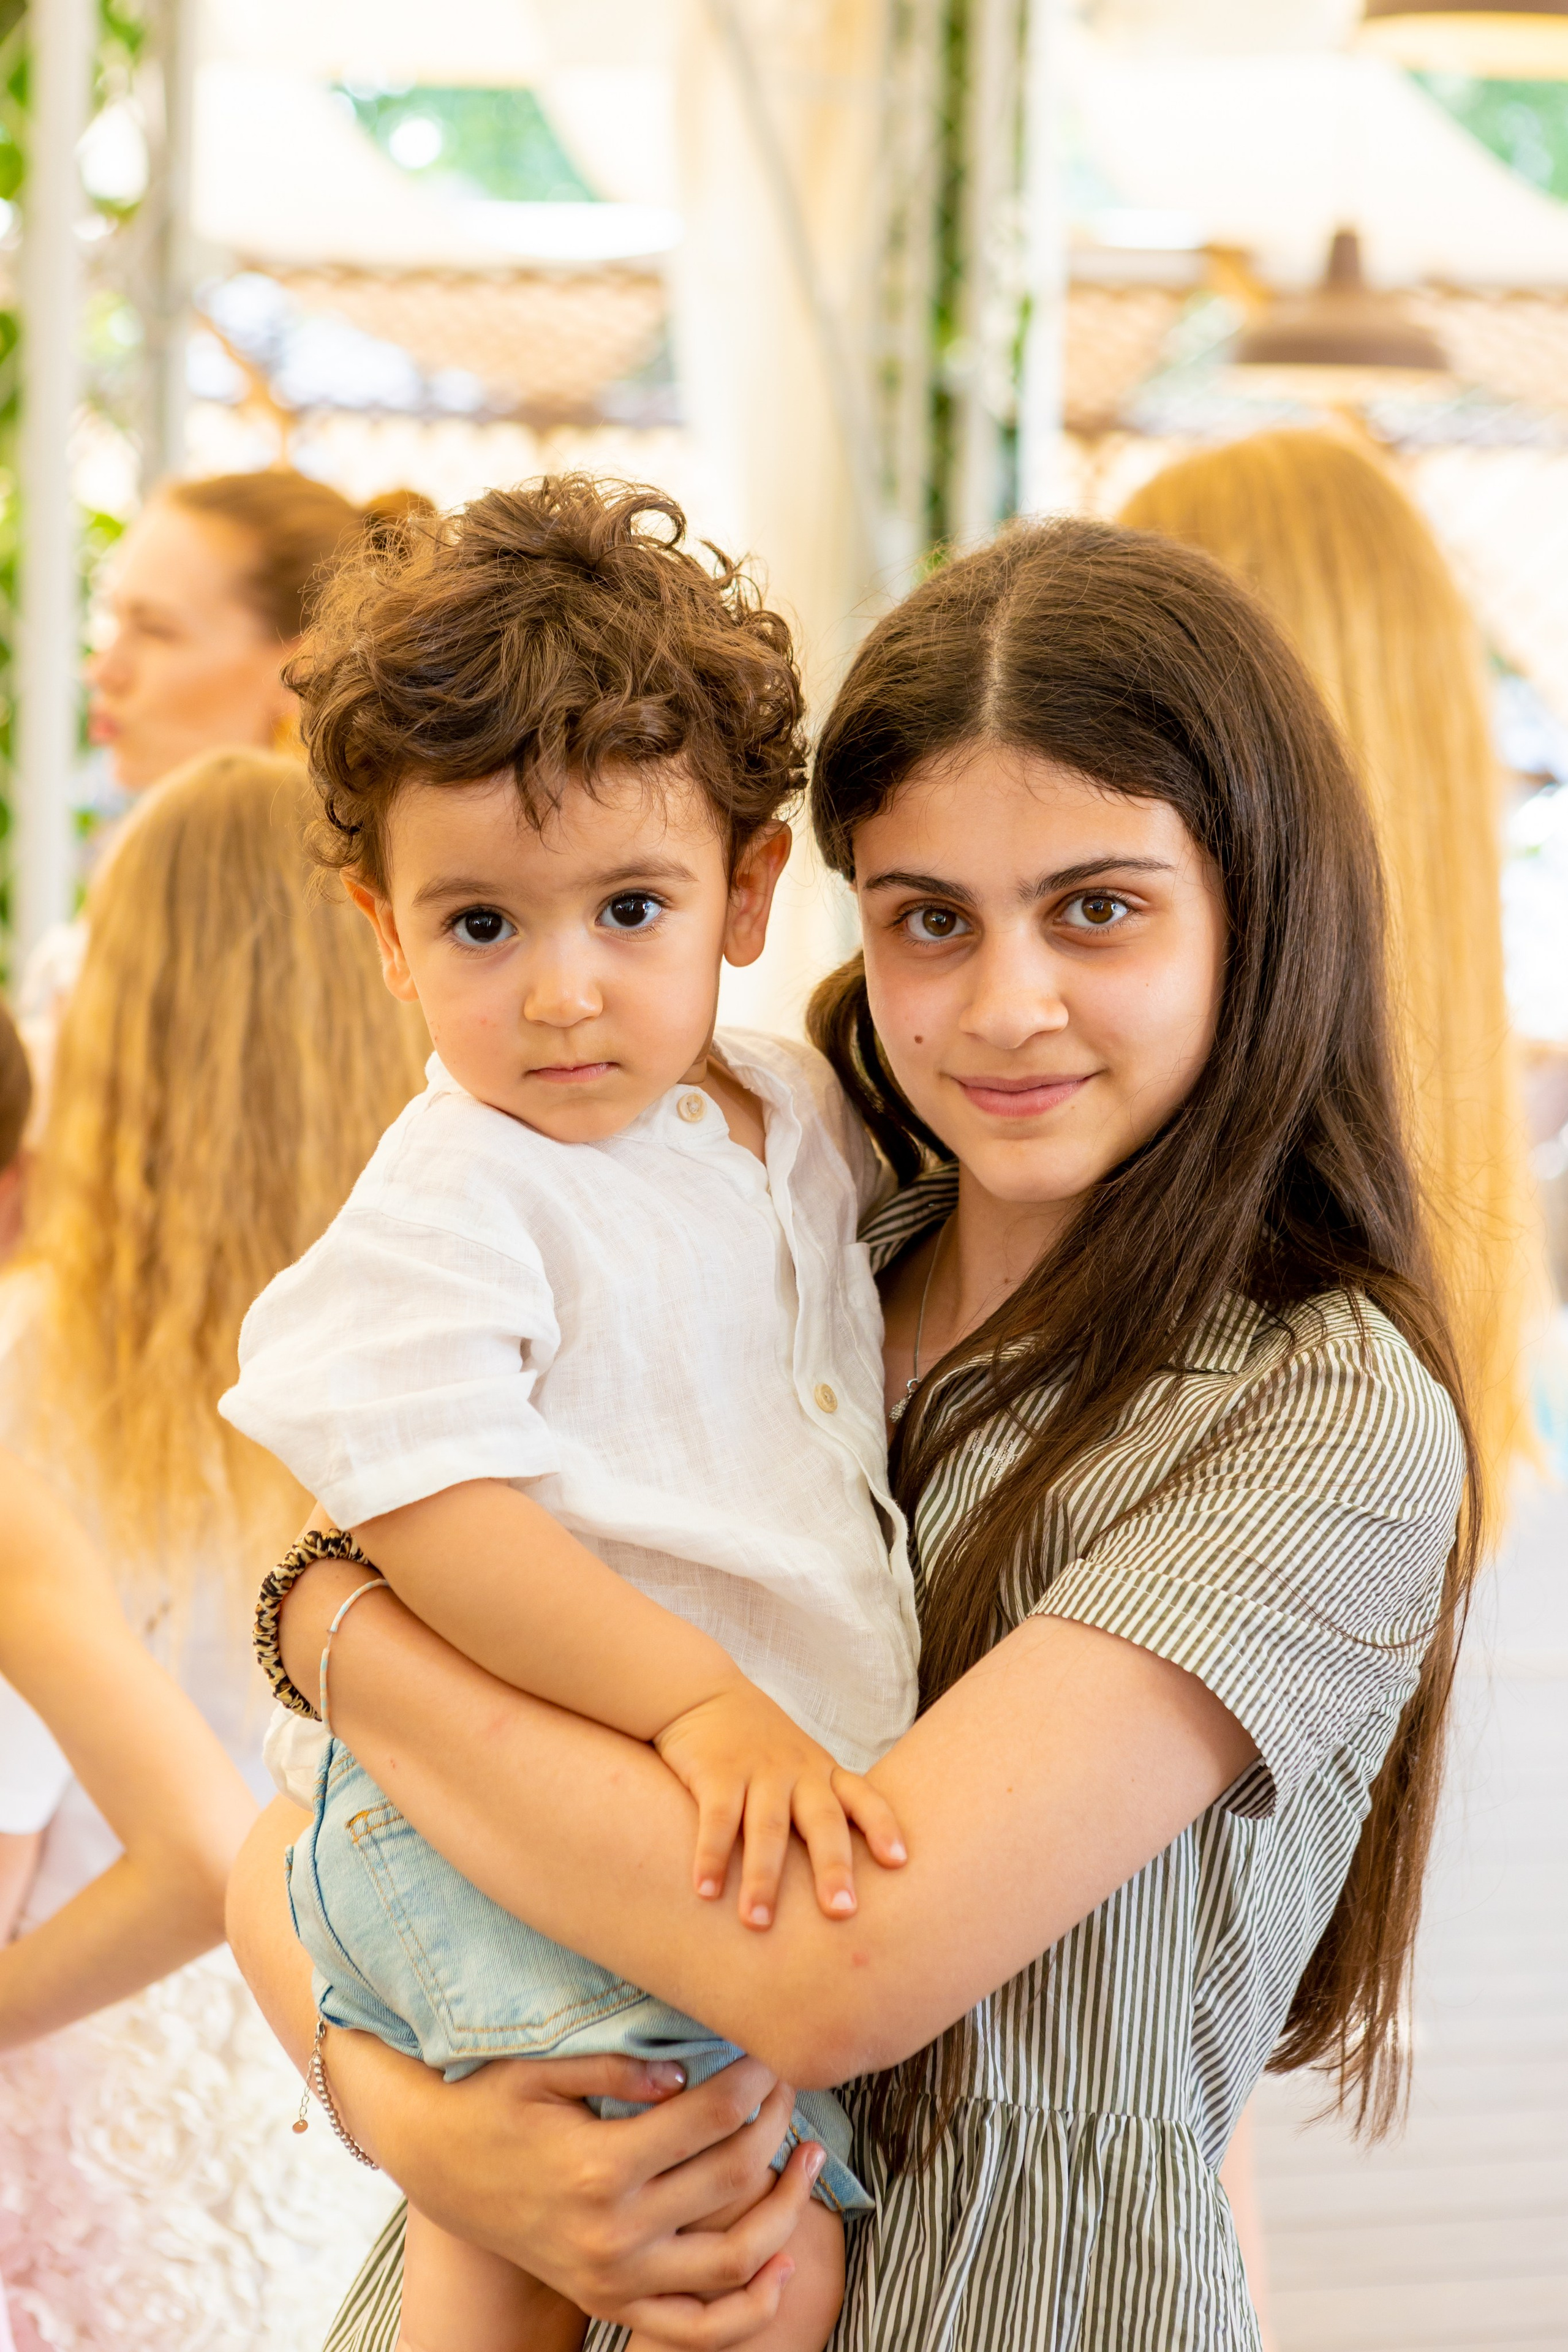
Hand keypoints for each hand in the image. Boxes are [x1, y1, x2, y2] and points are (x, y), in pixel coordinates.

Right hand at [326, 2033, 826, 2344]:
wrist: (438, 2163)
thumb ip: (618, 2063)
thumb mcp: (542, 2067)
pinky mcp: (611, 2301)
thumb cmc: (491, 2101)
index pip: (713, 2118)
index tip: (771, 2051)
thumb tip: (687, 2071)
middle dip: (777, 2123)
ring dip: (787, 2211)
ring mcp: (615, 2279)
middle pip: (734, 2178)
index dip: (755, 2080)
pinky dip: (750, 2310)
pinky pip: (697, 2329)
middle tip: (791, 2085)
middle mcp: (614, 2233)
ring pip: (735, 2263)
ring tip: (811, 2159)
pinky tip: (783, 2262)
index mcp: (601, 2166)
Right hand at [653, 1677, 905, 1928]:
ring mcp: (758, 1770)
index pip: (863, 1798)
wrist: (704, 1694)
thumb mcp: (802, 1766)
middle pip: (822, 1821)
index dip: (883, 1827)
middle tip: (842, 1912)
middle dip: (833, 1867)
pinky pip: (717, 1819)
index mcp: (823, 1773)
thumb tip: (847, 1879)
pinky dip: (710, 1856)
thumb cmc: (761, 1746)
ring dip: (763, 1878)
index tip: (899, 1862)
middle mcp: (798, 1772)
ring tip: (758, 1922)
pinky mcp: (717, 1771)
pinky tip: (706, 1892)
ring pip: (767, 1827)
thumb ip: (821, 1808)